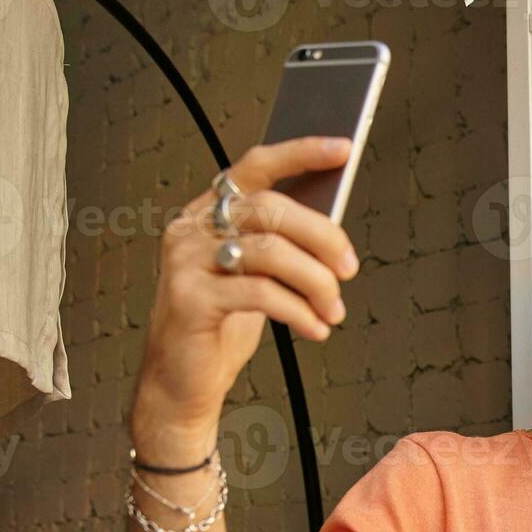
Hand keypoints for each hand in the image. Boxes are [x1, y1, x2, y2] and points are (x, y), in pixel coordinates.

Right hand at [134, 135, 361, 431]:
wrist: (182, 382)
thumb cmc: (222, 325)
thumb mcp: (257, 276)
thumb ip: (282, 246)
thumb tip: (334, 230)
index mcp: (208, 212)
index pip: (256, 167)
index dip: (301, 153)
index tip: (343, 149)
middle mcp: (191, 228)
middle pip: (272, 209)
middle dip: (323, 236)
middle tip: (348, 268)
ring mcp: (185, 261)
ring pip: (271, 251)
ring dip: (316, 282)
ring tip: (333, 310)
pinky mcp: (189, 298)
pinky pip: (261, 292)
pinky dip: (299, 311)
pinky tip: (315, 328)